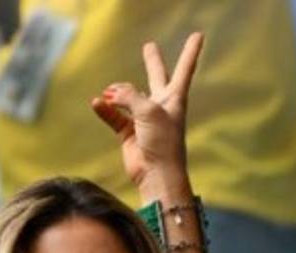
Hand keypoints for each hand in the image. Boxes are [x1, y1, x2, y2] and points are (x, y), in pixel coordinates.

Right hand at [89, 32, 202, 195]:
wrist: (157, 174)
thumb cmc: (162, 142)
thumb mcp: (148, 110)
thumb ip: (128, 96)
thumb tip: (109, 96)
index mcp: (175, 98)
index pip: (184, 68)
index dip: (190, 51)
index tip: (199, 35)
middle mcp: (160, 106)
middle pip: (156, 77)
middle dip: (153, 62)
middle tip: (149, 47)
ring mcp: (144, 118)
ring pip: (126, 96)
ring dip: (115, 93)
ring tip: (108, 93)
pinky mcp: (129, 133)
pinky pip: (113, 115)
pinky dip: (104, 109)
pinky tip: (97, 103)